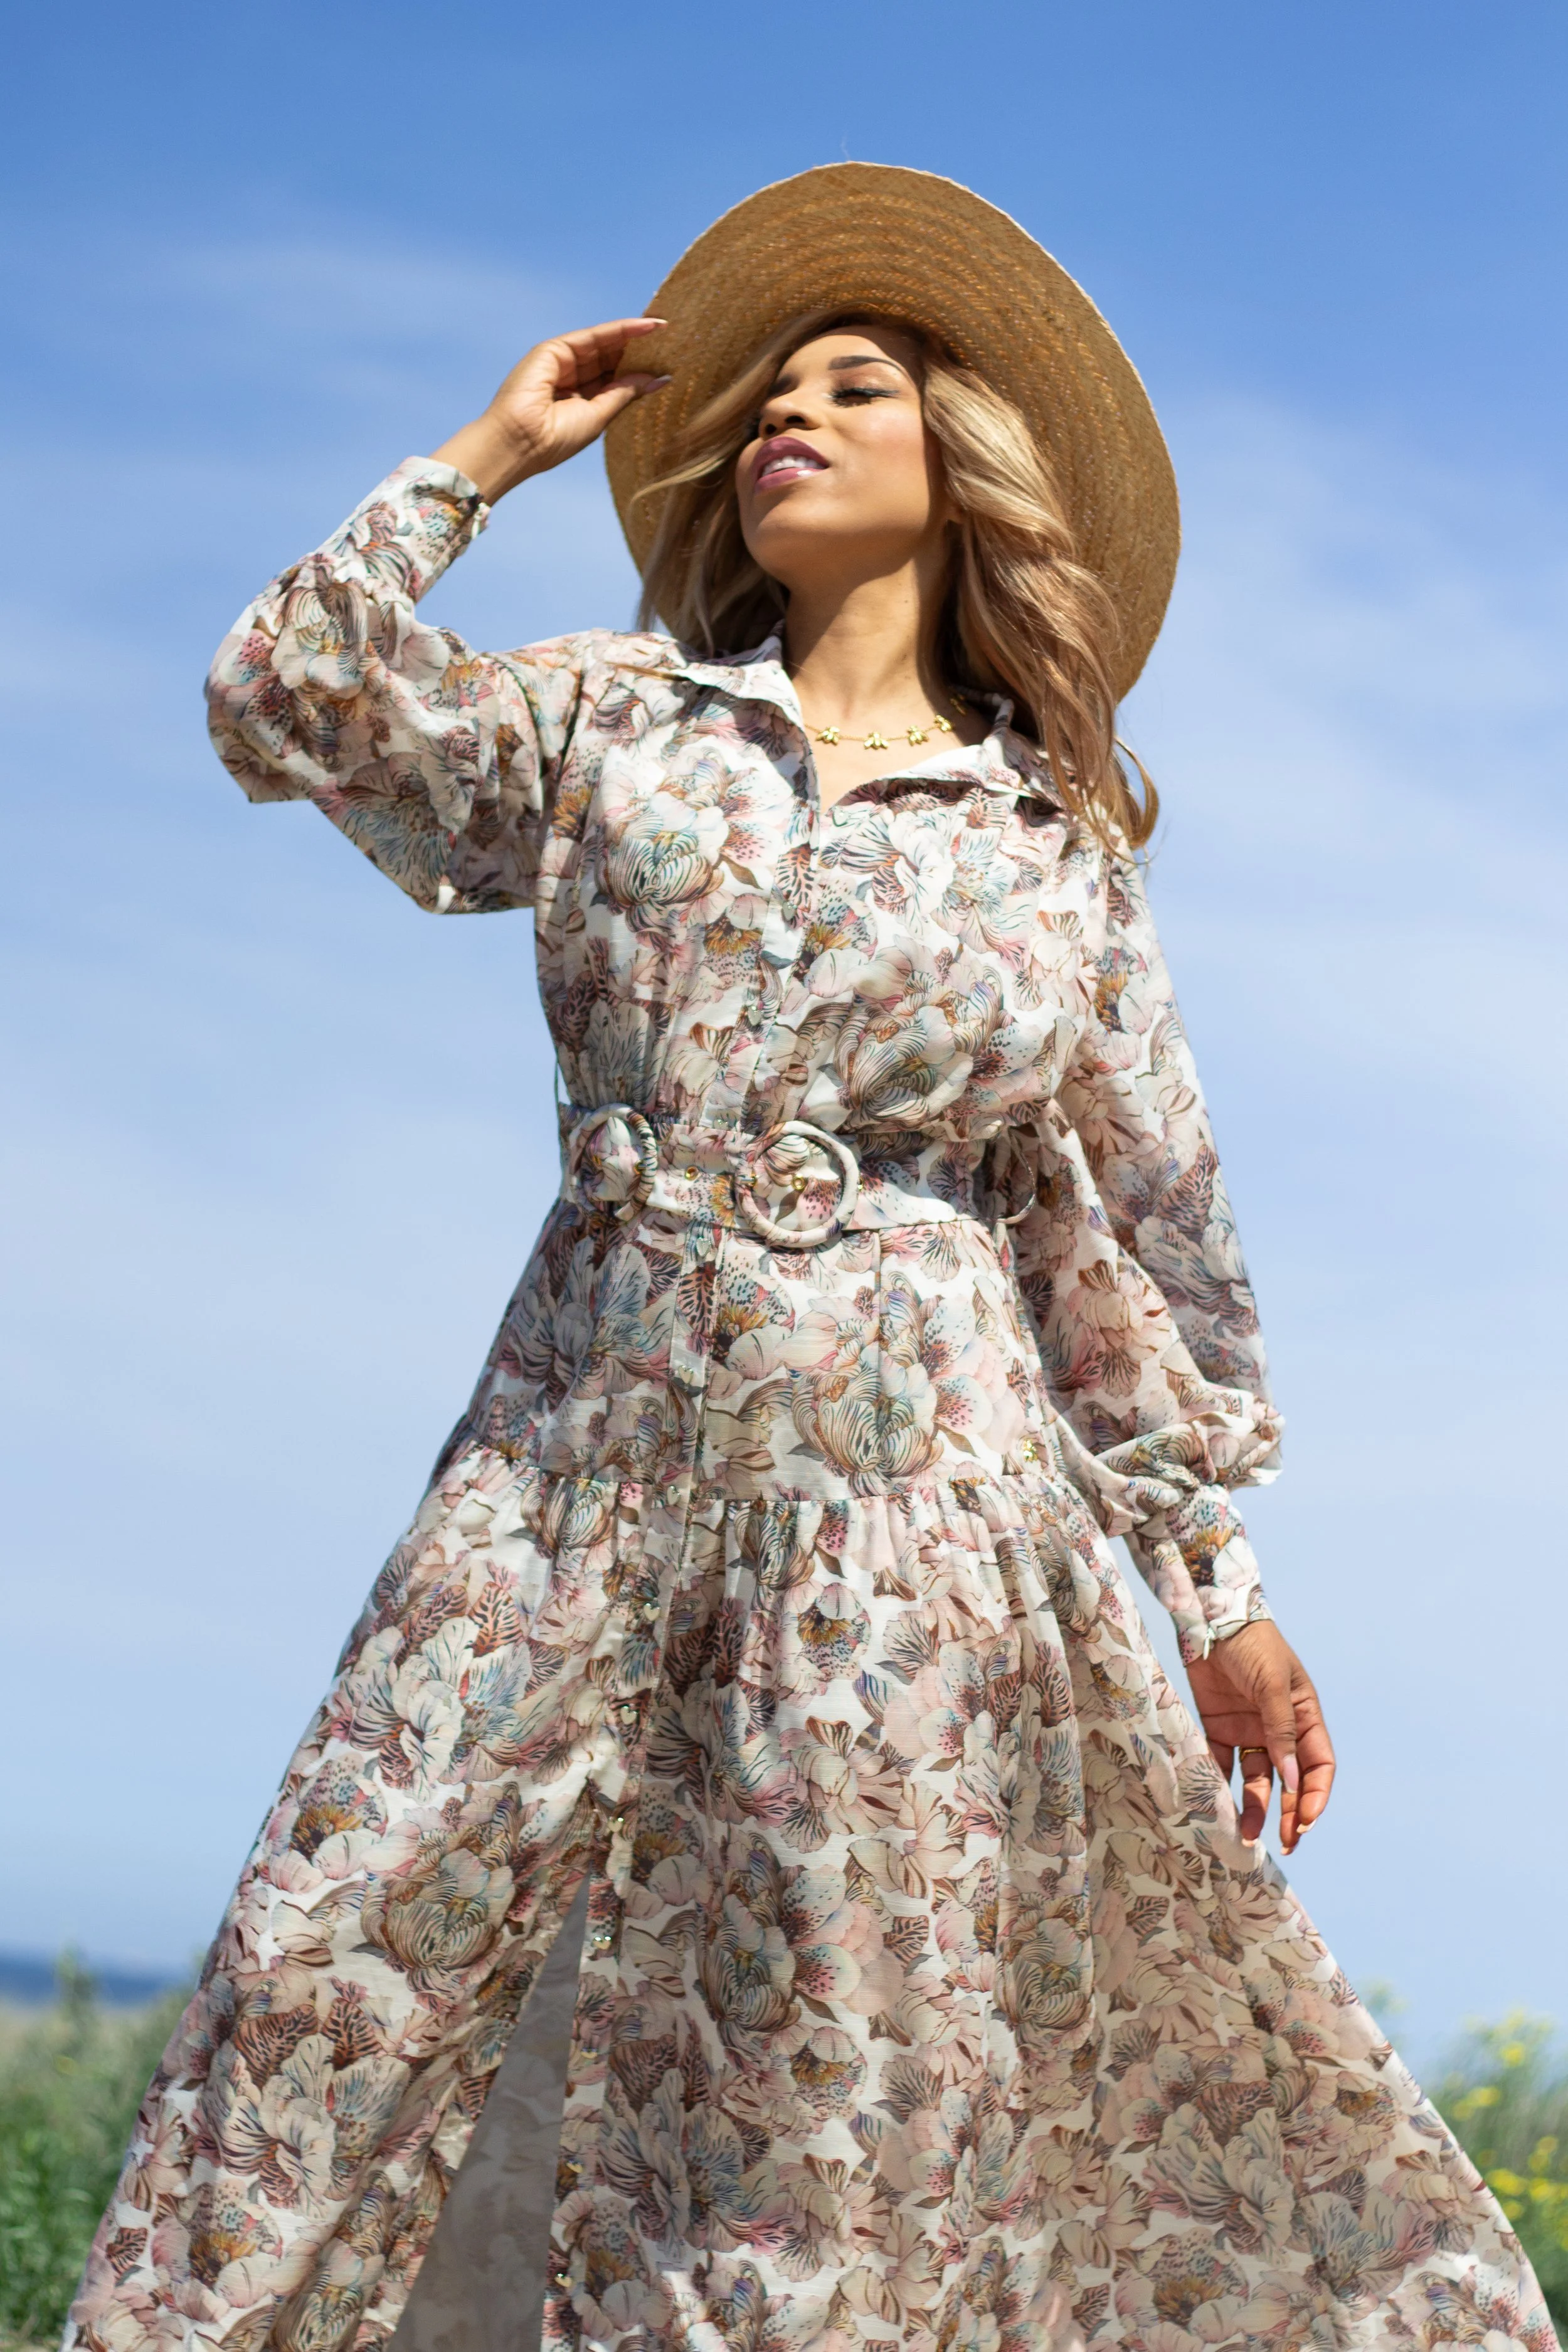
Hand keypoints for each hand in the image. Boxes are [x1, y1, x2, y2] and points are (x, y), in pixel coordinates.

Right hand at [431, 318, 670, 502]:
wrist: (520, 443)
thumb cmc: (555, 440)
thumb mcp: (600, 416)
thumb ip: (626, 393)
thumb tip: (659, 379)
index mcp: (580, 399)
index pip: (615, 378)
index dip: (640, 369)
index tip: (670, 362)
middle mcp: (570, 377)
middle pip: (612, 357)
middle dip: (641, 349)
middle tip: (676, 340)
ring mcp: (561, 361)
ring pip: (604, 344)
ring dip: (635, 336)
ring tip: (667, 330)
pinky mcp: (553, 350)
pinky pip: (593, 336)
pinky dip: (620, 330)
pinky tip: (646, 327)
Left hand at [1185, 1620, 1333, 1853]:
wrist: (1209, 1618)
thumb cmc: (1253, 1645)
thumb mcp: (1274, 1684)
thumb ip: (1281, 1730)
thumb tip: (1292, 1778)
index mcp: (1304, 1717)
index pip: (1318, 1765)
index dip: (1315, 1795)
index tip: (1304, 1820)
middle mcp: (1279, 1729)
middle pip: (1289, 1780)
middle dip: (1288, 1813)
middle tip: (1284, 1844)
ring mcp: (1249, 1730)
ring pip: (1256, 1779)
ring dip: (1255, 1807)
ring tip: (1246, 1834)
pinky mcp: (1218, 1728)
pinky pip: (1221, 1764)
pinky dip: (1220, 1784)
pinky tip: (1217, 1806)